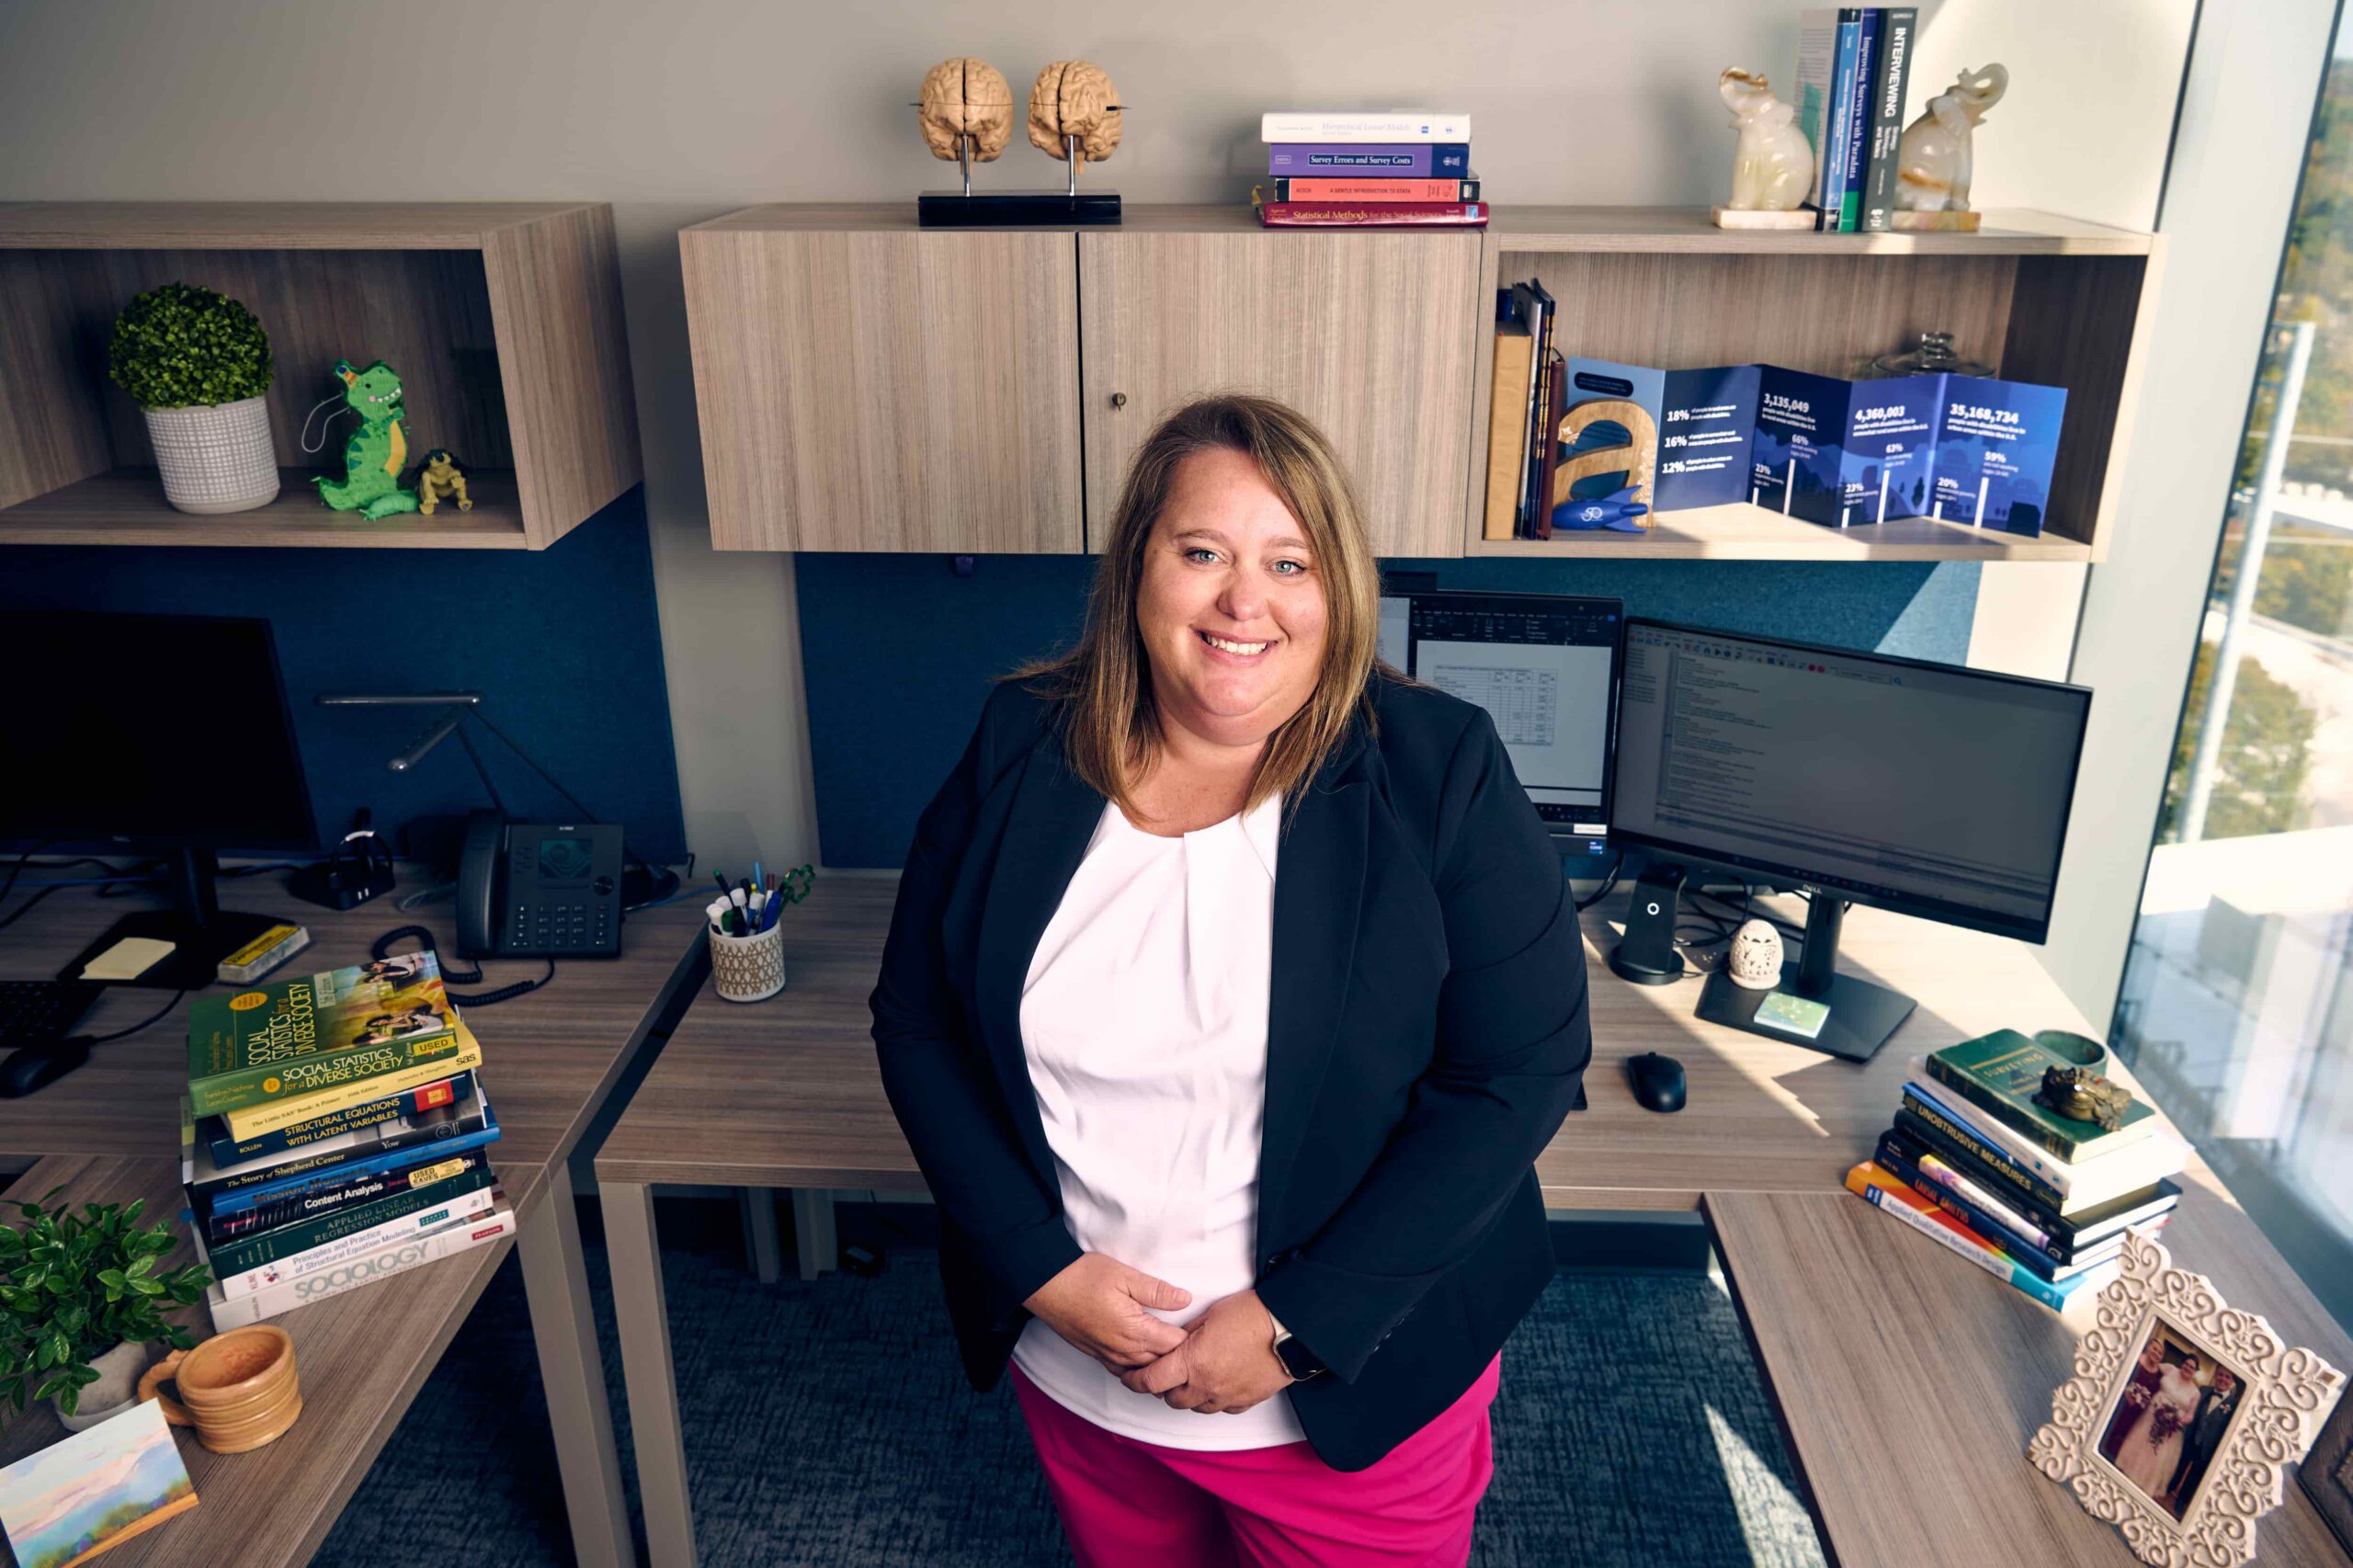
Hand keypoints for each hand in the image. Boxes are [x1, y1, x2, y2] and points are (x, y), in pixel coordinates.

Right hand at [1024, 1254, 1191, 1372]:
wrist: (1045, 1285)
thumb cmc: (1083, 1276)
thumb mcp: (1125, 1275)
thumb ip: (1157, 1291)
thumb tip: (1185, 1300)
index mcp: (1134, 1331)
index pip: (1175, 1346)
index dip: (1192, 1340)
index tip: (1203, 1331)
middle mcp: (1122, 1350)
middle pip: (1162, 1365)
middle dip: (1180, 1358)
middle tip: (1197, 1345)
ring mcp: (1108, 1356)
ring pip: (1143, 1373)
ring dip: (1160, 1367)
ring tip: (1176, 1356)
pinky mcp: (1096, 1355)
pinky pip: (1124, 1372)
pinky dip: (1139, 1369)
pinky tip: (1146, 1359)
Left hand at [1120, 1289, 1292, 1414]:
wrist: (1291, 1329)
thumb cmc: (1250, 1314)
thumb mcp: (1210, 1315)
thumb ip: (1186, 1333)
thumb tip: (1173, 1341)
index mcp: (1192, 1362)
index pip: (1151, 1381)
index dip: (1135, 1380)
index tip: (1129, 1376)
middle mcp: (1206, 1386)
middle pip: (1171, 1399)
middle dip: (1164, 1387)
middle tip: (1165, 1372)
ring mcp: (1226, 1397)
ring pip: (1195, 1407)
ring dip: (1189, 1395)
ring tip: (1193, 1376)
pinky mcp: (1245, 1401)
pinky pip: (1221, 1408)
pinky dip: (1214, 1399)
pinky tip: (1218, 1382)